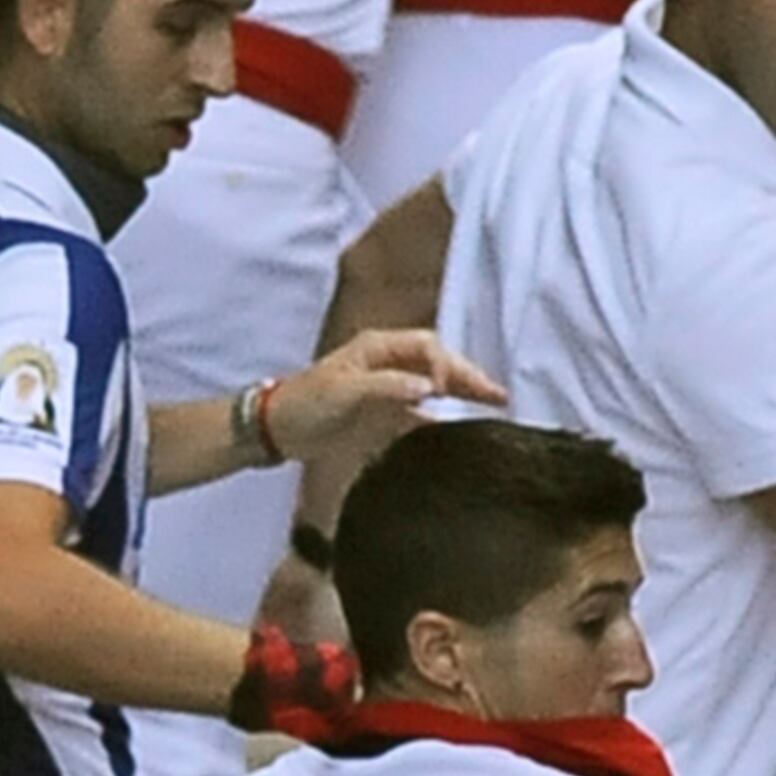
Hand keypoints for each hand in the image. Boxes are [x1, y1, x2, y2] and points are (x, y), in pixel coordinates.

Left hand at [255, 328, 503, 456]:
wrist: (275, 429)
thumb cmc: (305, 404)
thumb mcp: (345, 393)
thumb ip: (387, 388)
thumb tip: (428, 388)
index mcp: (378, 347)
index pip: (427, 346)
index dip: (444, 364)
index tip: (447, 390)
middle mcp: (387, 362)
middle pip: (437, 362)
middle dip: (468, 376)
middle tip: (500, 395)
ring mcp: (385, 387)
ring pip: (433, 385)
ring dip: (460, 394)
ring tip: (493, 406)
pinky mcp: (379, 413)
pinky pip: (417, 412)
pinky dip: (438, 417)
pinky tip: (456, 428)